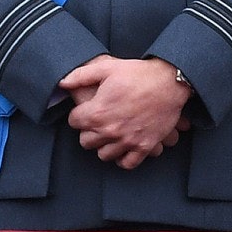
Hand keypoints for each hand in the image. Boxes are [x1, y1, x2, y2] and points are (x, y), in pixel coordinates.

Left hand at [61, 56, 189, 169]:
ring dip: (103, 146)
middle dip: (88, 132)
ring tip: (109, 135)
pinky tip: (122, 148)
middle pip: (86, 142)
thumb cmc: (137, 73)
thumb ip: (81, 76)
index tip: (85, 110)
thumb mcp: (106, 68)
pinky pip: (127, 163)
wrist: (169, 81)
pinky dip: (123, 158)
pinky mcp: (144, 146)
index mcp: (97, 112)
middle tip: (96, 123)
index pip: (74, 122)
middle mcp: (110, 130)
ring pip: (104, 155)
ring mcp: (128, 141)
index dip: (78, 114)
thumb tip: (62, 83)